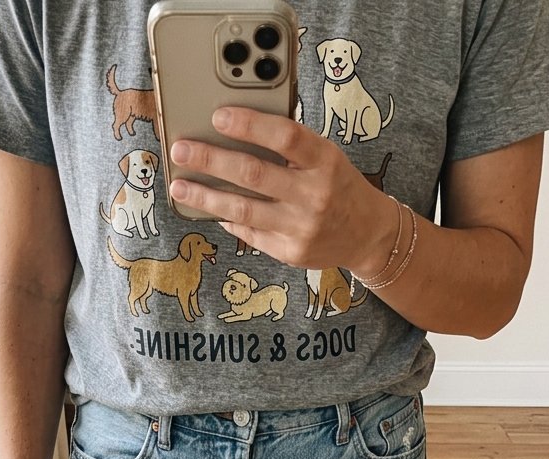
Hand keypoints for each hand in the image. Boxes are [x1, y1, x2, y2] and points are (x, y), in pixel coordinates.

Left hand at [169, 106, 393, 272]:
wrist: (368, 234)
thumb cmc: (339, 186)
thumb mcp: (325, 157)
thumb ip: (291, 147)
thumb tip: (237, 134)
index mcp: (325, 161)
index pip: (284, 137)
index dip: (249, 125)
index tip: (218, 116)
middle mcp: (314, 195)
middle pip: (254, 174)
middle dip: (211, 160)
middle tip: (181, 150)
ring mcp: (301, 227)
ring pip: (243, 209)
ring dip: (206, 196)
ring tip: (180, 186)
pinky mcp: (291, 252)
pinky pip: (250, 234)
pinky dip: (227, 220)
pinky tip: (211, 209)